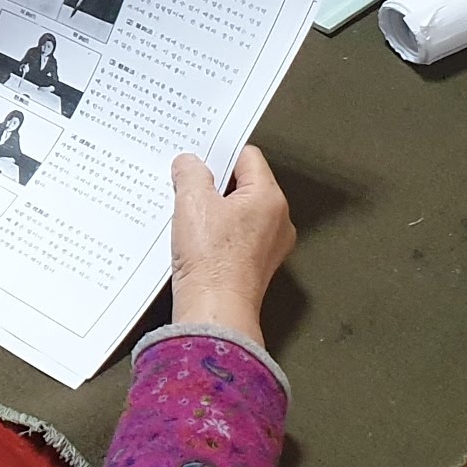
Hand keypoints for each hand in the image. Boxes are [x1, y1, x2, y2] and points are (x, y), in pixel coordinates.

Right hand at [168, 146, 294, 343]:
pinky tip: (196, 242)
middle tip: (189, 188)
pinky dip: (217, 235)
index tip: (199, 158)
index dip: (220, 154)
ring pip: (239, 212)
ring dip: (214, 211)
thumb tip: (189, 164)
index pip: (247, 157)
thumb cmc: (212, 263)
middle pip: (244, 185)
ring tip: (191, 219)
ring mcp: (269, 246)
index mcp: (269, 199)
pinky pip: (237, 238)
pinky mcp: (255, 266)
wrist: (214, 312)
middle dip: (215, 185)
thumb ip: (190, 172)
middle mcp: (277, 221)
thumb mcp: (192, 201)